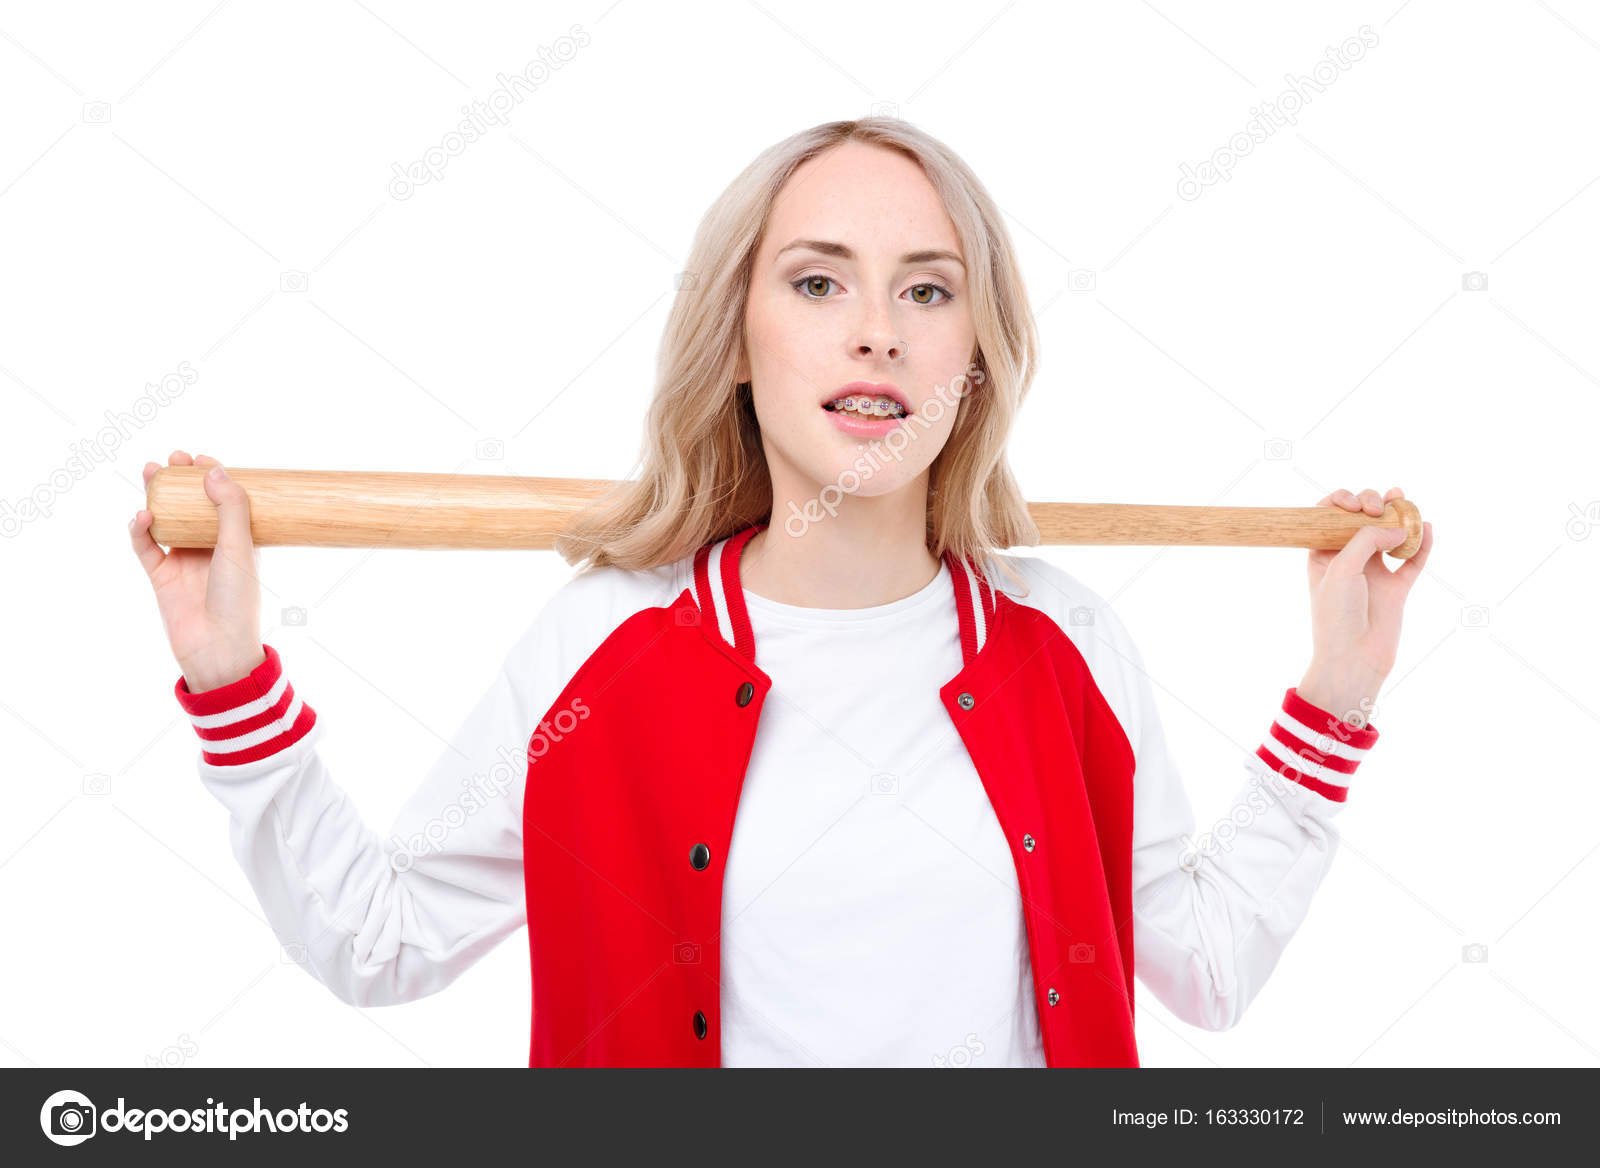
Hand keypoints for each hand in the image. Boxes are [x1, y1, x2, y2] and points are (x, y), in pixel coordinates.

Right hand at [130, 451, 265, 691]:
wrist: (217, 647)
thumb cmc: (237, 600)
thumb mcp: (239, 549)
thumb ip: (230, 509)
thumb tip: (214, 470)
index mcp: (237, 541)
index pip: (223, 501)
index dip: (213, 478)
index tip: (203, 458)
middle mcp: (210, 547)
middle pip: (191, 505)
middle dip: (180, 480)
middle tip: (174, 458)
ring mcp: (183, 560)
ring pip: (165, 519)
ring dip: (156, 495)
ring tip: (151, 470)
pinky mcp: (160, 575)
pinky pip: (145, 546)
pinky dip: (140, 529)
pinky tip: (142, 514)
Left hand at [1297, 485, 1433, 724]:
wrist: (1354, 658)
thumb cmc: (1336, 615)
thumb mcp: (1342, 569)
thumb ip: (1367, 540)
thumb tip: (1397, 526)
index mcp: (1322, 555)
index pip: (1329, 518)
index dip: (1340, 503)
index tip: (1353, 504)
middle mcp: (1348, 561)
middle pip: (1361, 522)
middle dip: (1371, 505)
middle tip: (1377, 507)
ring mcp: (1374, 574)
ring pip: (1389, 536)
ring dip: (1398, 516)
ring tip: (1403, 498)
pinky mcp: (1397, 589)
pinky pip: (1413, 561)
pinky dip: (1421, 543)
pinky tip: (1427, 527)